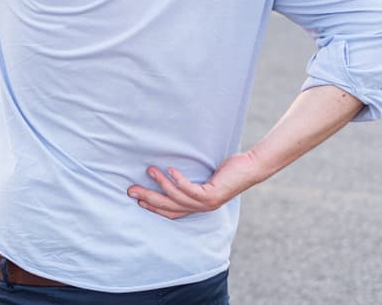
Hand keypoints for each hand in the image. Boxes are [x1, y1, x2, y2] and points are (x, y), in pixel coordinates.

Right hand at [126, 152, 264, 219]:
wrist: (249, 169)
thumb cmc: (227, 171)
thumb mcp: (204, 177)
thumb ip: (189, 181)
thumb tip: (168, 170)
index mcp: (197, 206)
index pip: (170, 211)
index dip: (153, 206)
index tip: (137, 198)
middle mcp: (200, 208)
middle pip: (168, 206)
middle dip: (149, 198)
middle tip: (132, 189)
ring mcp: (206, 203)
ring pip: (176, 198)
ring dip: (161, 184)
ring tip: (150, 170)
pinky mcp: (212, 194)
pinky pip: (189, 190)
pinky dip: (177, 180)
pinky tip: (170, 169)